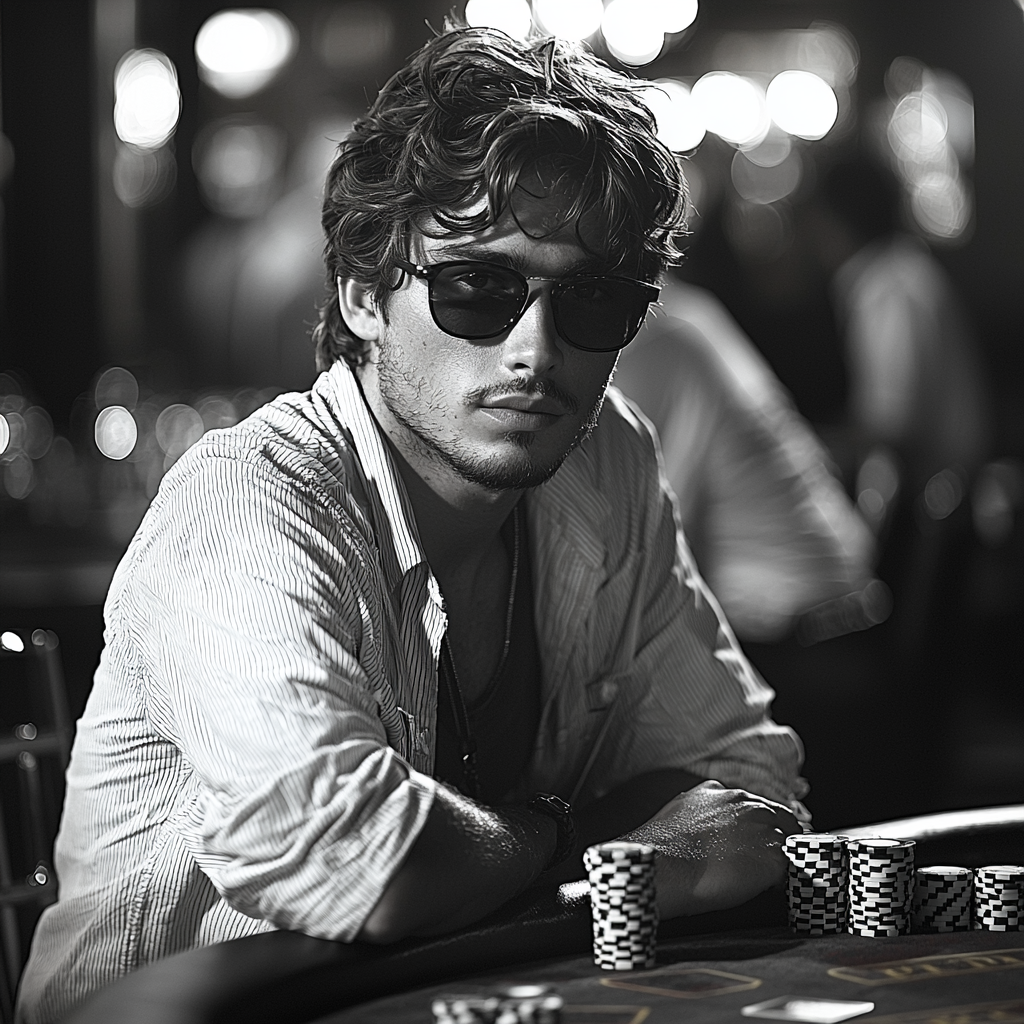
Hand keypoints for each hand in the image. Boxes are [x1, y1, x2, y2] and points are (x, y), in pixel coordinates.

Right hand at [620, 780, 799, 918]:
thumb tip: (705, 831)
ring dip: (778, 856)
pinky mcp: (773, 857)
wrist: (663, 868)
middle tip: (762, 861)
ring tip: (765, 879)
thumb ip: (700, 814)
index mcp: (718, 792)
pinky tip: (768, 891)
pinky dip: (782, 879)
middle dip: (774, 837)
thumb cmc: (660, 850)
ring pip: (787, 839)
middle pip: (778, 817)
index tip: (749, 842)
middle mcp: (744, 803)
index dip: (754, 826)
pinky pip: (789, 868)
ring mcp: (761, 828)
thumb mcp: (678, 816)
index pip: (752, 804)